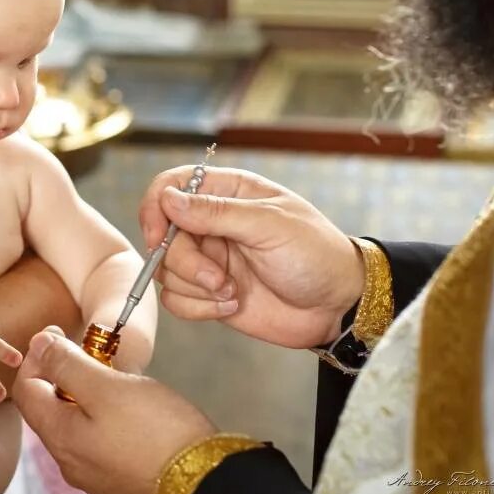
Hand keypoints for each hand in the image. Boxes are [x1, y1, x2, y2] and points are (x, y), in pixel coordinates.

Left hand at [13, 328, 216, 493]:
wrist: (204, 483)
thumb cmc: (156, 431)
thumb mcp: (107, 386)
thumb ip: (67, 364)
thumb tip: (38, 344)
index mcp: (59, 437)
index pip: (25, 390)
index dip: (37, 356)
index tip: (59, 333)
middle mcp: (69, 462)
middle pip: (48, 408)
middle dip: (62, 373)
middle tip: (91, 349)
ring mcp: (94, 475)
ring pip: (75, 424)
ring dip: (84, 394)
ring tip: (112, 373)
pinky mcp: (119, 480)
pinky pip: (98, 441)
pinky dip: (102, 416)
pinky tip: (128, 406)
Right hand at [139, 166, 364, 347]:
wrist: (337, 306)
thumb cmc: (315, 254)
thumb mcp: (269, 225)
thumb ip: (216, 212)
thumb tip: (168, 200)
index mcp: (228, 193)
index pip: (171, 185)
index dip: (156, 207)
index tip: (159, 235)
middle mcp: (212, 224)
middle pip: (164, 235)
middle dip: (185, 261)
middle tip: (217, 277)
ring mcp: (209, 259)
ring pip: (167, 270)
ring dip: (195, 287)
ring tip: (231, 291)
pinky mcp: (208, 292)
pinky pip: (176, 300)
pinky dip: (198, 308)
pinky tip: (231, 304)